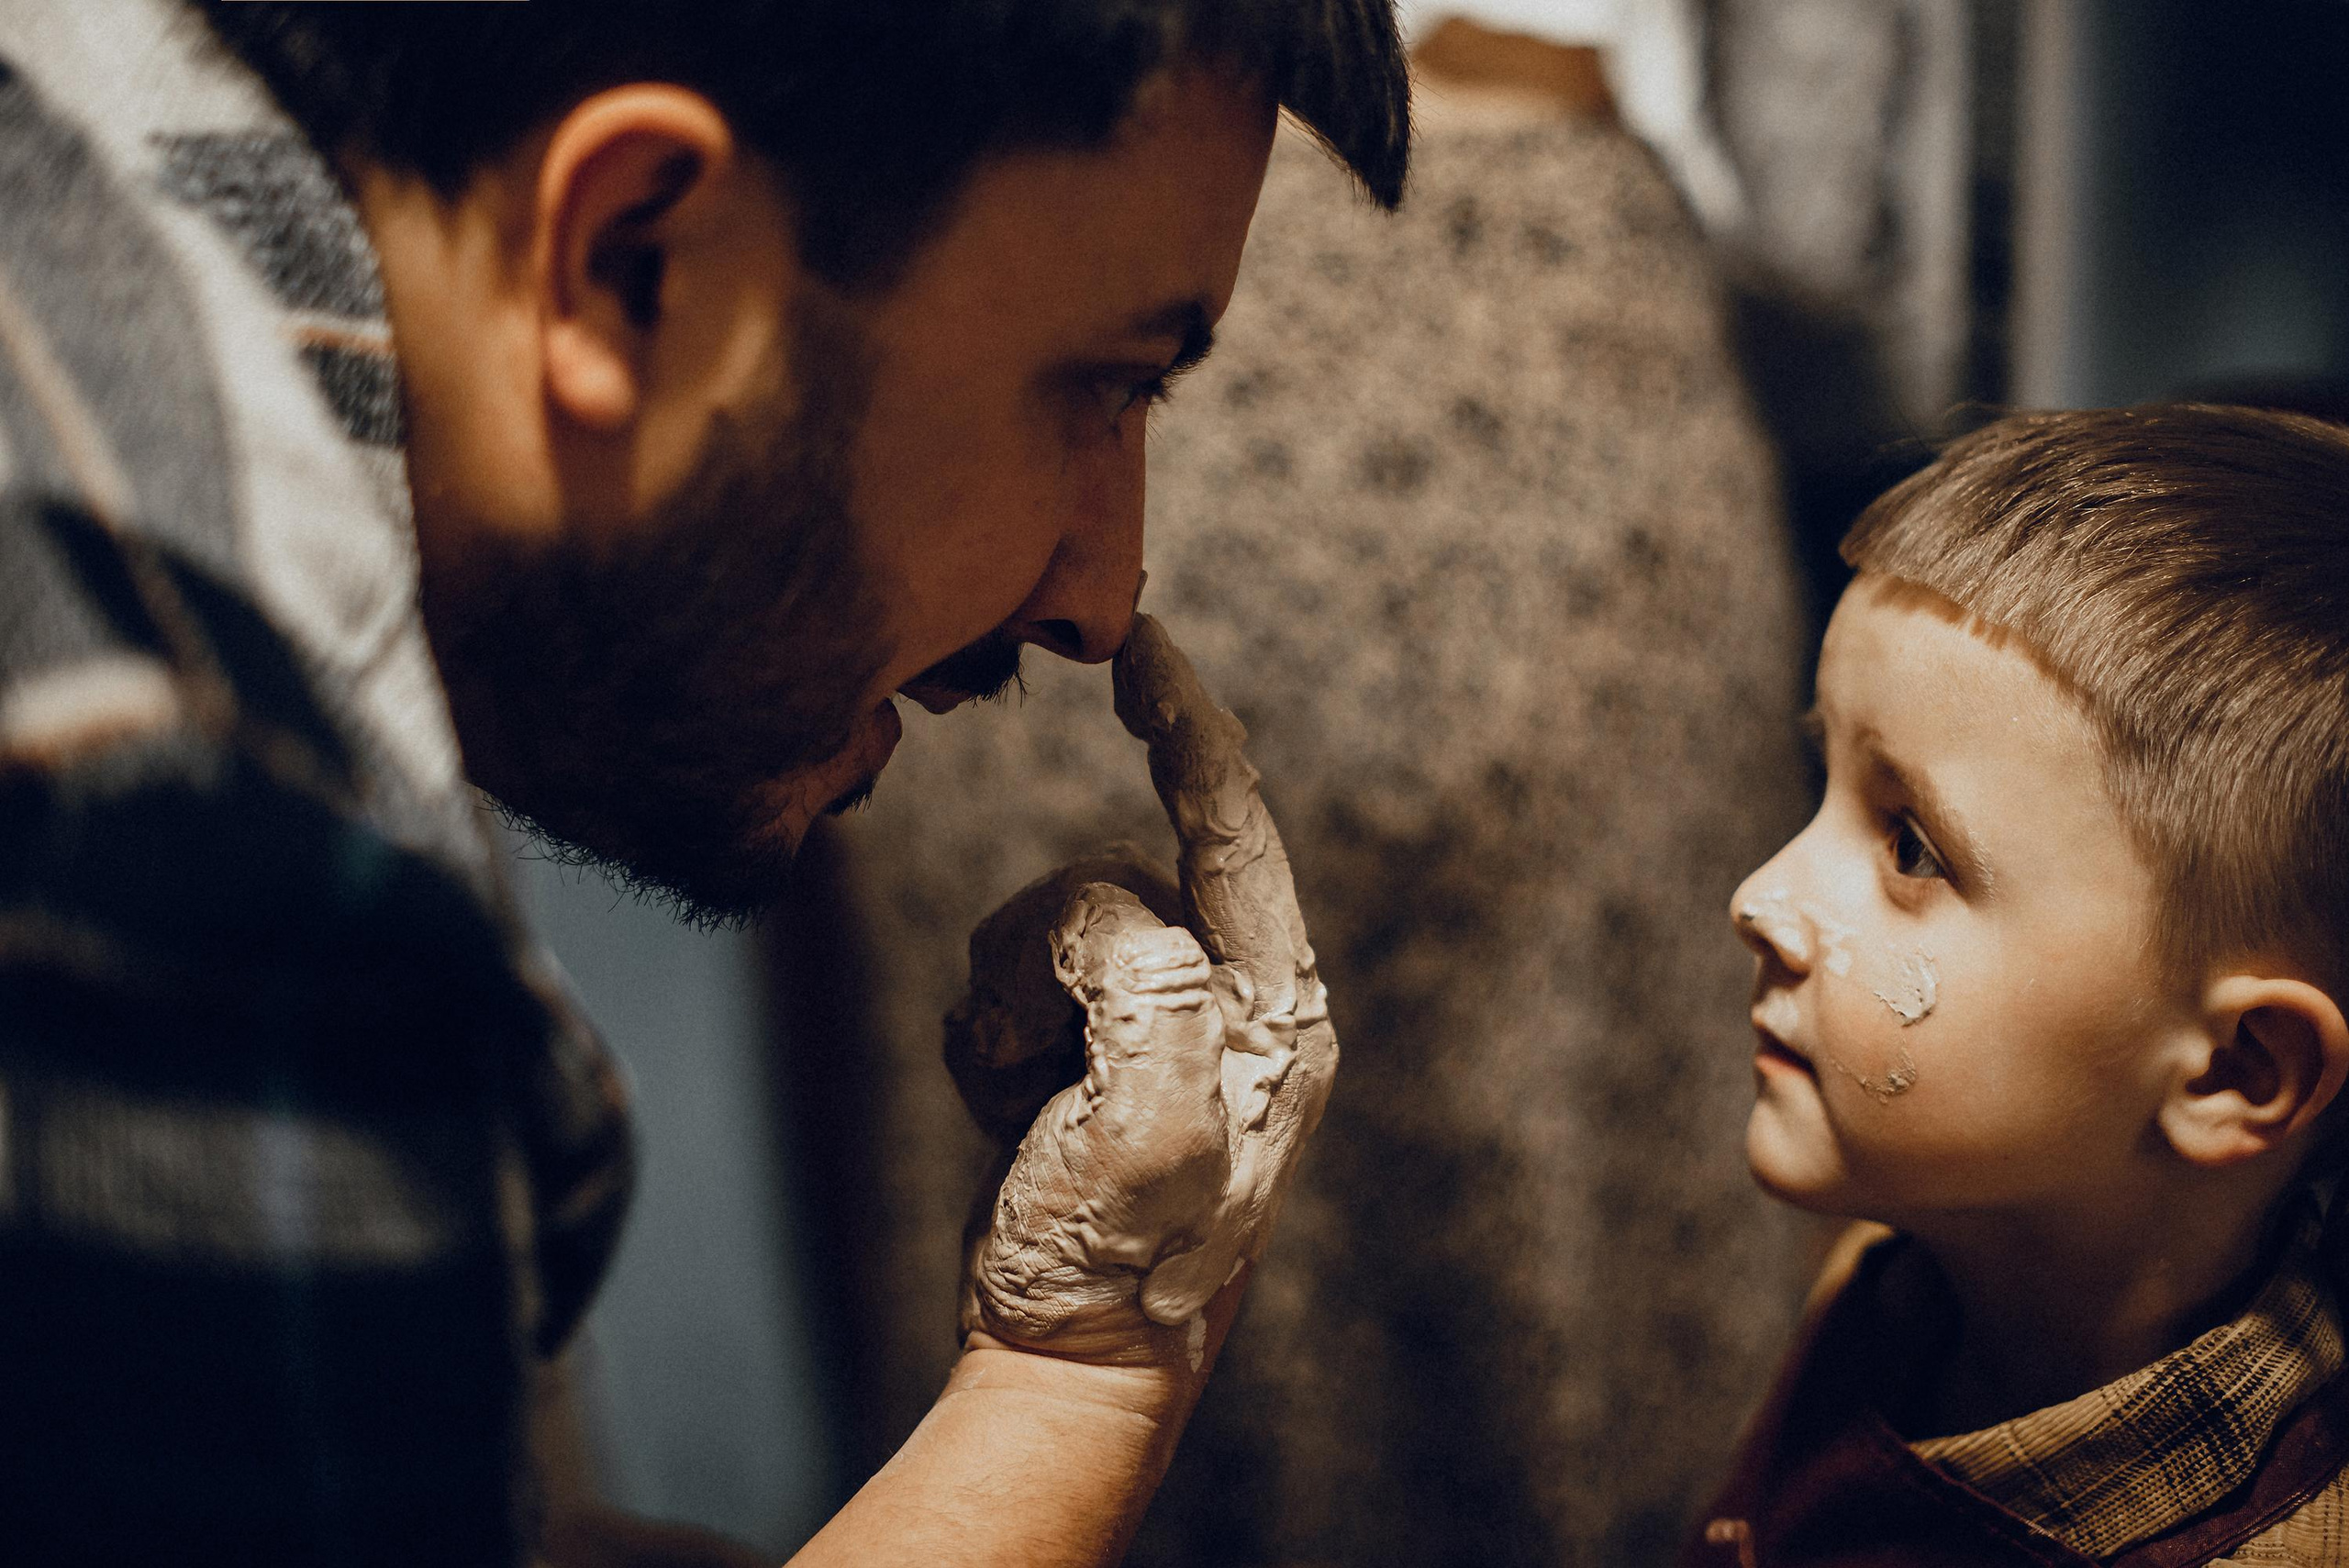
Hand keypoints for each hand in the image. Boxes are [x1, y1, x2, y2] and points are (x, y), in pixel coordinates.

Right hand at [947, 614, 1336, 1364]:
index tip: (1143, 640)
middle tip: (1037, 1064)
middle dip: (1046, 954)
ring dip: (1010, 1001)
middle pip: (1113, 878)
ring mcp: (1165, 1024)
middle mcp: (1238, 1003)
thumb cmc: (1118, 1264)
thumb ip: (1147, 989)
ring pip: (1050, 922)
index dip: (1187, 725)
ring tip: (1026, 1099)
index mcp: (1279, 1009)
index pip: (1233, 826)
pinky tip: (1013, 1106)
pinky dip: (991, 1031)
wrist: (1068, 1361)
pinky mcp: (1100, 1044)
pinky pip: (1016, 974)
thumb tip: (1115, 912)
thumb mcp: (1149, 1132)